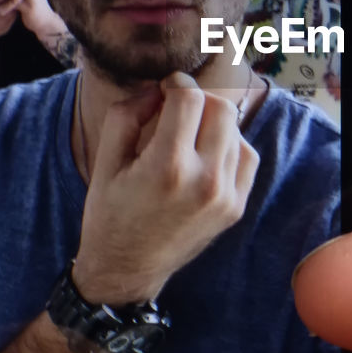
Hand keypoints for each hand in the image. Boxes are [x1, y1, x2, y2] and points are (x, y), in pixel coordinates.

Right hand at [72, 72, 258, 304]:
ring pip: (235, 130)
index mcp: (167, 167)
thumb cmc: (109, 213)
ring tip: (187, 135)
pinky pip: (246, 156)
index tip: (165, 87)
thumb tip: (157, 88)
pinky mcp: (235, 207)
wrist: (127, 269)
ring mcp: (225, 197)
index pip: (190, 98)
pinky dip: (229, 145)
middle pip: (221, 108)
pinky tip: (204, 153)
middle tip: (176, 108)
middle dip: (198, 99)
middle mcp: (204, 181)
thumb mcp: (105, 160)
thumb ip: (128, 114)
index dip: (176, 83)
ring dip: (212, 122)